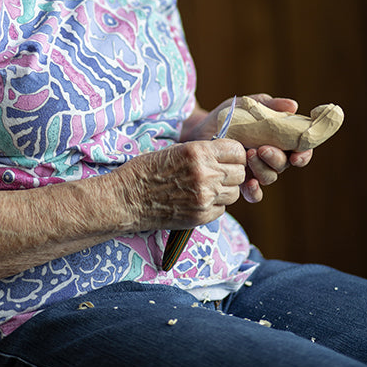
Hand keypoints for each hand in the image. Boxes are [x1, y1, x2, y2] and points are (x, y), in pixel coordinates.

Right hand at [116, 138, 246, 229]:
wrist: (127, 198)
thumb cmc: (147, 170)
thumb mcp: (175, 150)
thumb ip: (203, 153)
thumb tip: (226, 156)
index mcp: (198, 152)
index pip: (238, 151)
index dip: (234, 154)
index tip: (226, 157)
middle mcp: (205, 174)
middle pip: (239, 173)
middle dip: (232, 172)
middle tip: (217, 173)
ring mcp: (205, 198)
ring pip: (234, 193)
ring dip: (225, 190)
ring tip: (206, 187)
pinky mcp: (201, 217)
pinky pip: (222, 209)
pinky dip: (215, 205)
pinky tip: (198, 199)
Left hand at [183, 94, 312, 203]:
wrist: (201, 129)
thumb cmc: (228, 116)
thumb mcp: (246, 105)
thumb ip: (269, 105)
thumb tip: (292, 106)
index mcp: (278, 139)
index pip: (300, 149)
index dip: (303, 153)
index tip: (297, 155)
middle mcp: (270, 157)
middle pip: (284, 164)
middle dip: (276, 158)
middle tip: (261, 148)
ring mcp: (256, 170)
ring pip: (270, 177)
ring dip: (262, 168)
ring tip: (248, 154)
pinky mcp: (241, 181)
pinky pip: (254, 194)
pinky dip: (255, 191)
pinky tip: (249, 183)